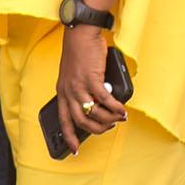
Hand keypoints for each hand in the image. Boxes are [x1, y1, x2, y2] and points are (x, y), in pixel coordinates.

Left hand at [54, 25, 126, 153]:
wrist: (80, 34)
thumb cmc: (80, 54)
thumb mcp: (75, 76)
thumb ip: (83, 91)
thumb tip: (99, 105)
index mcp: (62, 91)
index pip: (63, 119)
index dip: (69, 136)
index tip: (74, 149)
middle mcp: (68, 91)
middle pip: (80, 121)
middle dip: (96, 129)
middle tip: (108, 128)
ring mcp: (79, 86)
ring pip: (93, 113)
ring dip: (108, 119)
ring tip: (118, 118)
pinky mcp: (91, 79)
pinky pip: (105, 100)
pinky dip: (115, 107)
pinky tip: (122, 109)